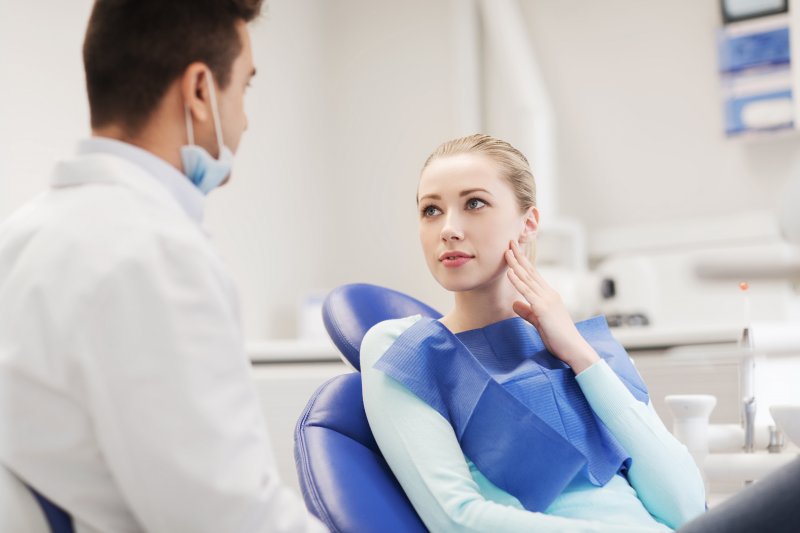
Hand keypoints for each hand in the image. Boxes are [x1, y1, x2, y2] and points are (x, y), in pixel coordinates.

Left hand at [505, 240, 598, 372]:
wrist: (573, 348)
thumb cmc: (558, 337)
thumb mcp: (539, 321)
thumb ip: (527, 311)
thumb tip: (514, 303)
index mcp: (549, 296)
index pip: (533, 275)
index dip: (523, 262)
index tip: (514, 251)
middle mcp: (549, 294)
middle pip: (531, 272)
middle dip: (519, 256)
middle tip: (510, 241)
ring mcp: (547, 300)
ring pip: (528, 278)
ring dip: (516, 264)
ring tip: (506, 251)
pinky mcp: (543, 308)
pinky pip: (527, 292)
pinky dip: (517, 280)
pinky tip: (510, 272)